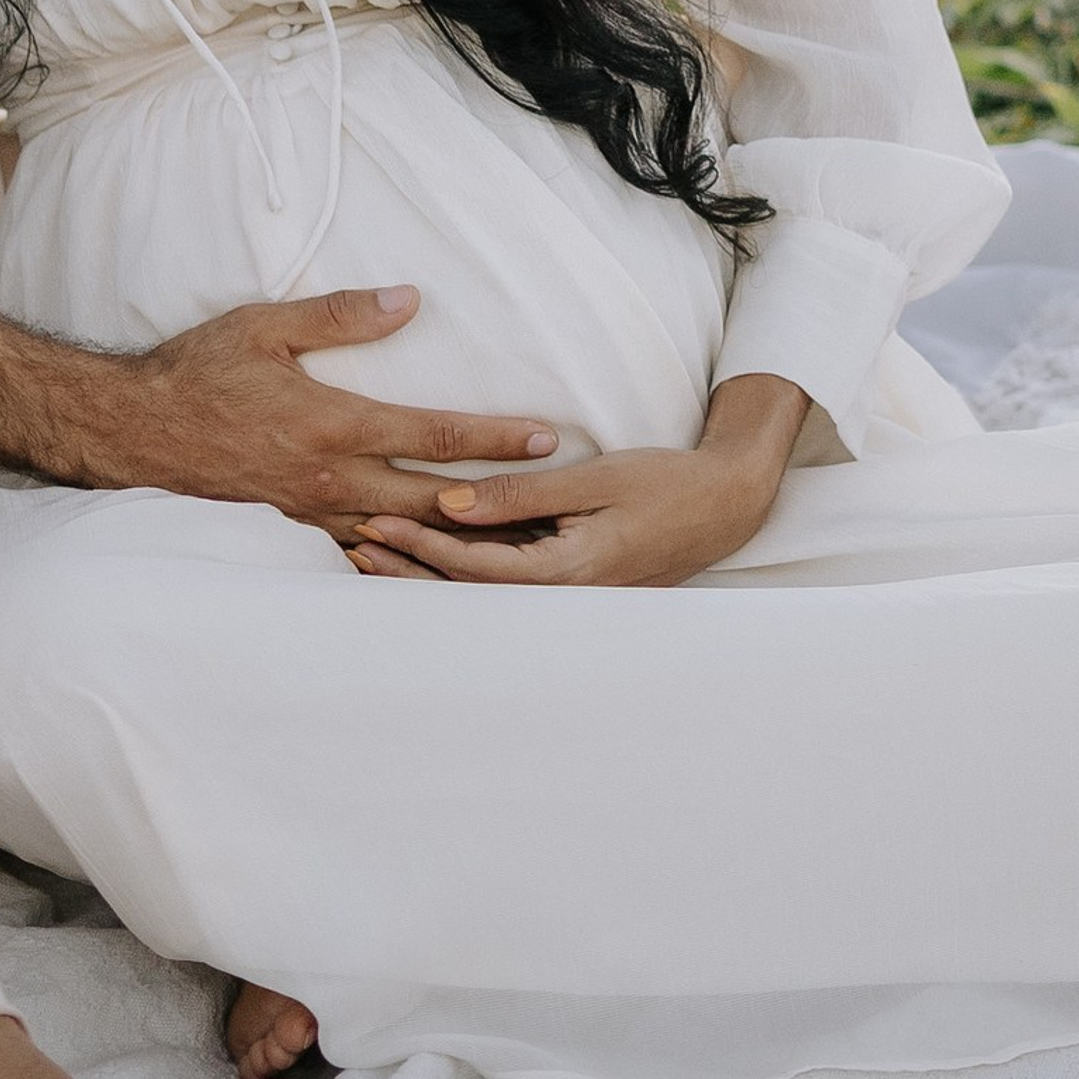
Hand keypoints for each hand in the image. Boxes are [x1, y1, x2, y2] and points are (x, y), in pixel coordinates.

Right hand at [92, 287, 560, 541]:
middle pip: (435, 500)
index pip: (435, 435)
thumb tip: (409, 299)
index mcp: (334, 425)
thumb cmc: (198, 373)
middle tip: (552, 498)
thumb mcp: (265, 326)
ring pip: (403, 538)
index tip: (544, 436)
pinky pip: (360, 556)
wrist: (132, 433)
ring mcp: (311, 517)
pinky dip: (403, 562)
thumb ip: (341, 315)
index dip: (495, 437)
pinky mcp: (292, 535)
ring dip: (458, 540)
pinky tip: (433, 566)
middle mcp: (330, 481)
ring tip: (512, 542)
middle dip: (499, 500)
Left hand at [348, 375, 808, 587]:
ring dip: (429, 572)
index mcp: (572, 574)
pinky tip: (430, 551)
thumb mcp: (595, 480)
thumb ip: (521, 494)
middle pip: (470, 593)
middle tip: (352, 543)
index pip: (477, 568)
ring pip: (484, 593)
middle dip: (409, 569)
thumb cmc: (666, 484)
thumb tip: (450, 501)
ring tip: (372, 551)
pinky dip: (463, 568)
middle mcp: (566, 599)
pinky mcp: (573, 586)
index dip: (421, 547)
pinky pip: (507, 583)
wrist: (726, 506)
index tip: (374, 521)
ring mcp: (571, 599)